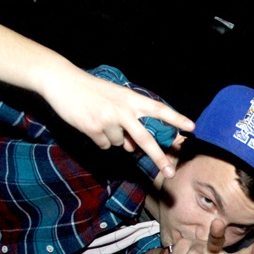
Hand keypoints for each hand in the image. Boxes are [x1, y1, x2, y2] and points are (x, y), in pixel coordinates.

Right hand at [37, 61, 194, 177]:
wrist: (61, 80)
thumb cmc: (93, 90)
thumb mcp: (116, 99)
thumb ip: (129, 121)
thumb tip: (131, 148)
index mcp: (131, 99)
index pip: (158, 109)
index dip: (175, 118)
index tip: (191, 127)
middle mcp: (123, 110)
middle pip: (145, 139)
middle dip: (159, 158)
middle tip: (171, 173)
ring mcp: (108, 120)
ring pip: (120, 144)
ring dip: (112, 137)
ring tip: (99, 118)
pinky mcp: (93, 129)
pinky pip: (103, 145)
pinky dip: (98, 139)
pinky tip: (89, 123)